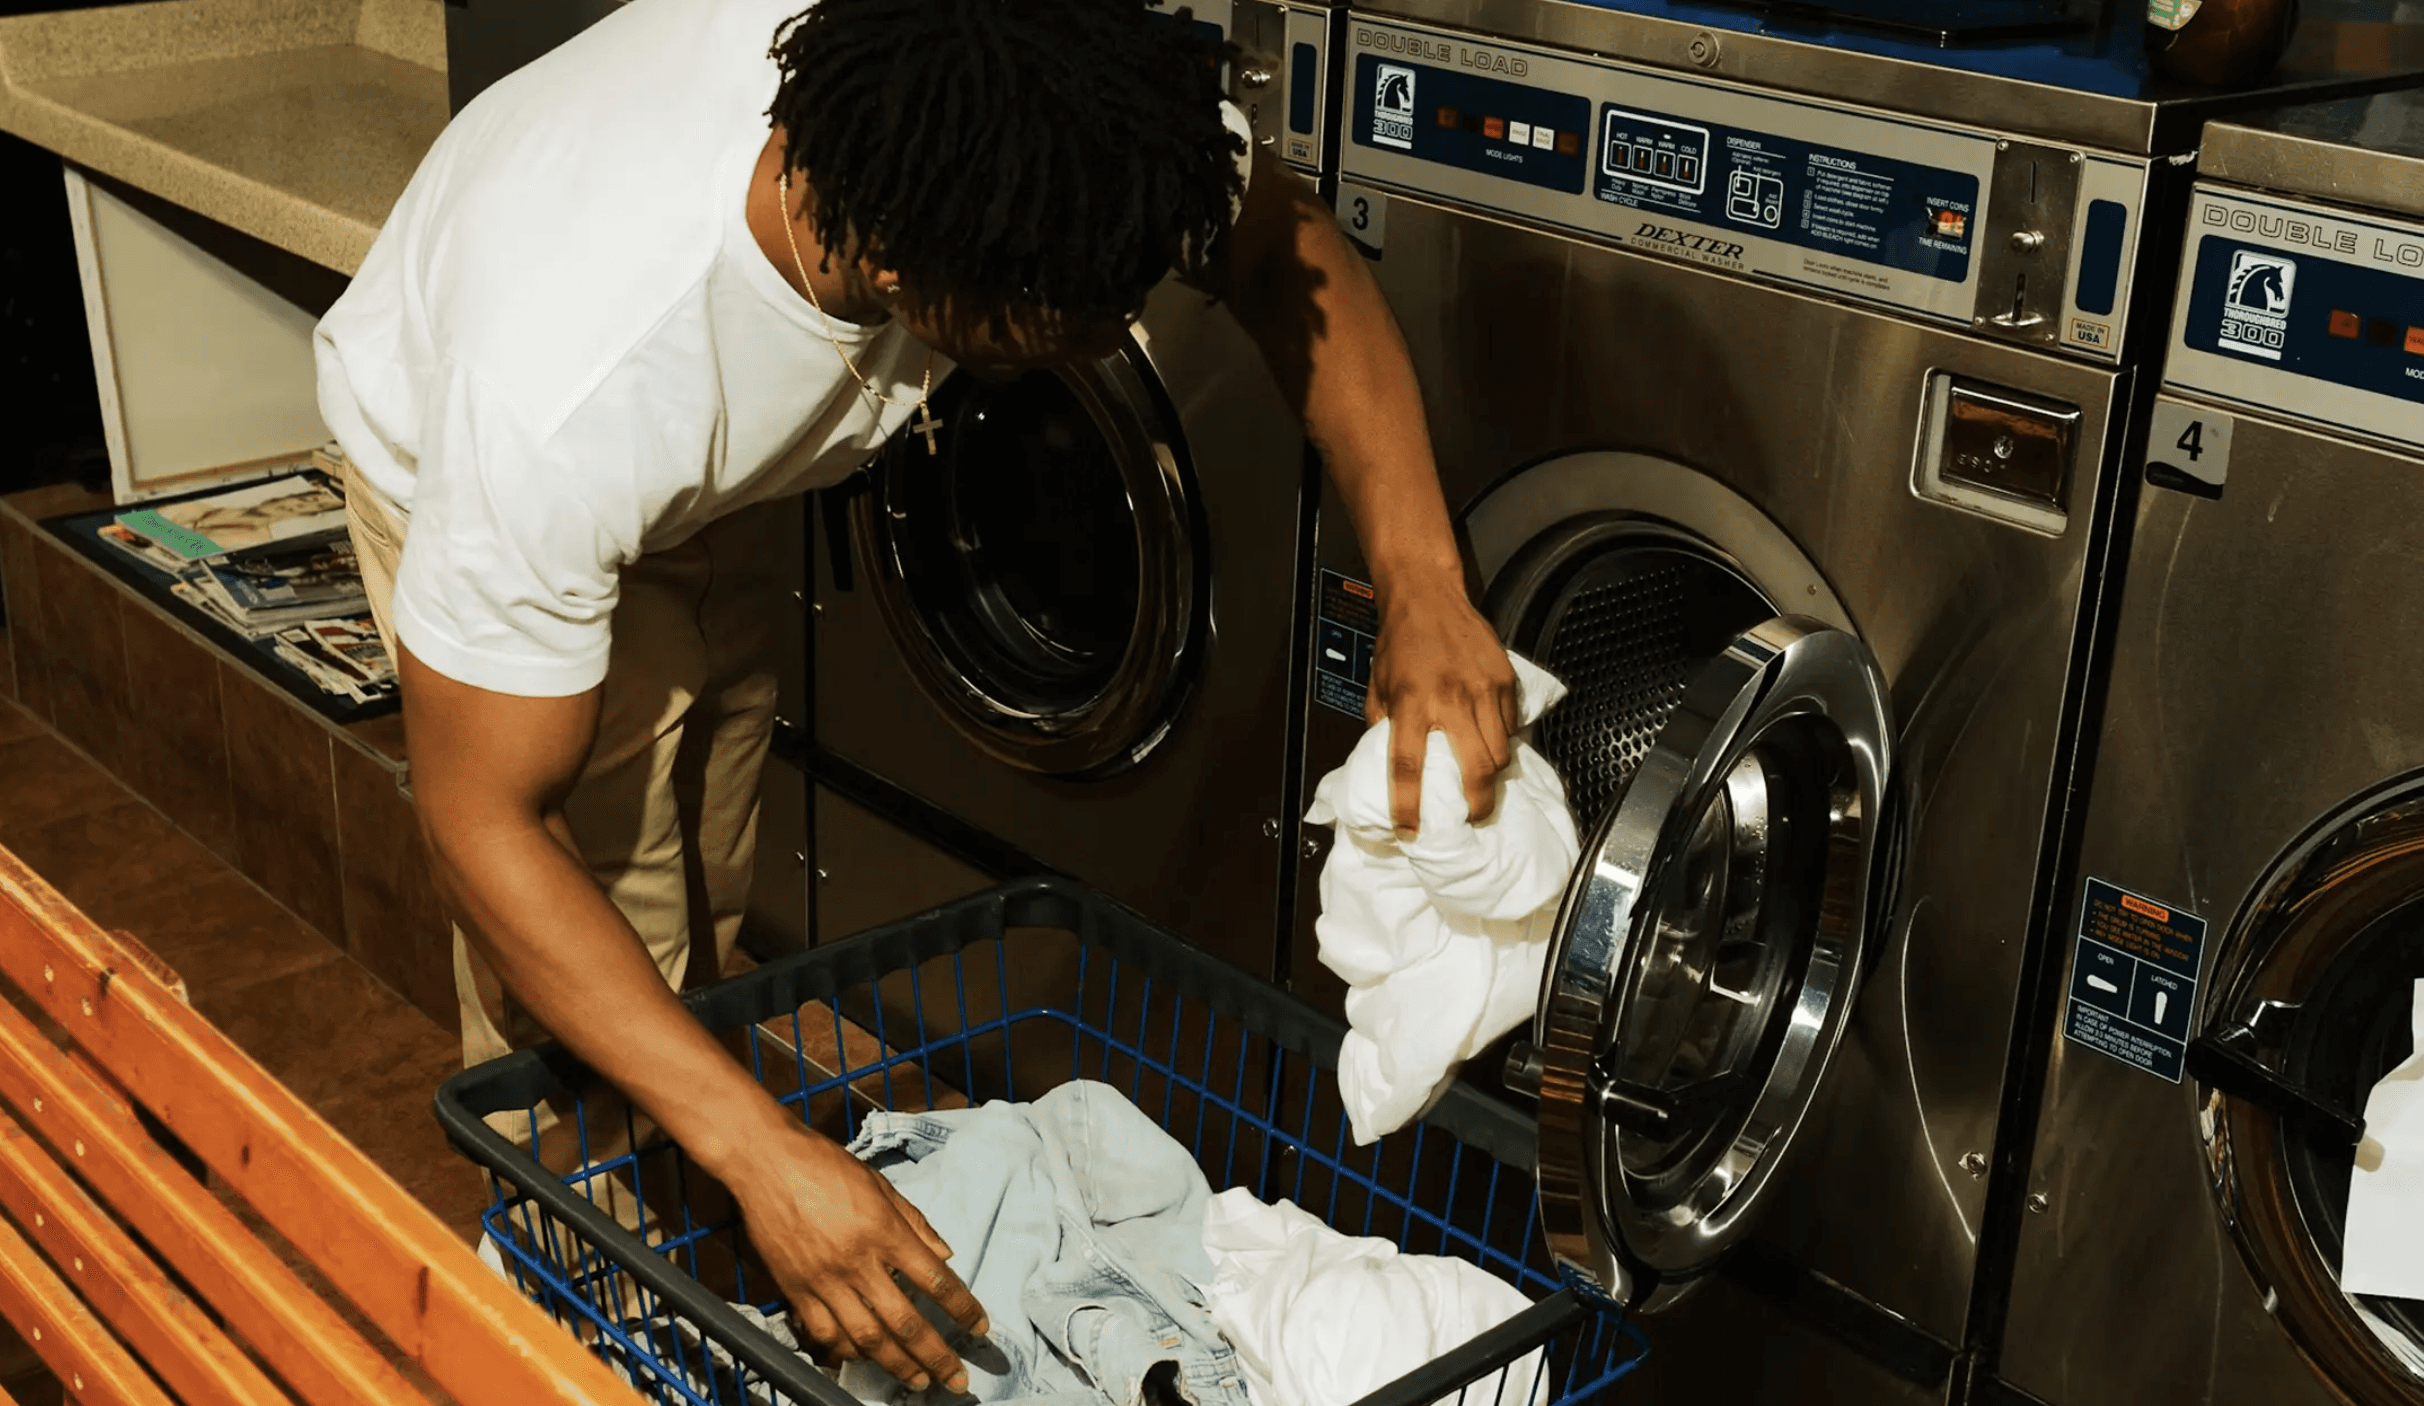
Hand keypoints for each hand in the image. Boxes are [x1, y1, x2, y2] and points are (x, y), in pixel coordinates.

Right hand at [724, 1121, 988, 1390]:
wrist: (766, 1162)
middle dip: (936, 1357)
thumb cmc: (825, 1165)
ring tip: (918, 1381)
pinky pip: (824, 1333)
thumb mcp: (880, 1184)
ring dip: (896, 1365)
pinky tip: (863, 1358)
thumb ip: (914, 1222)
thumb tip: (945, 1254)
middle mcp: (858, 1263)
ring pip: (867, 1338)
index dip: (963, 1309)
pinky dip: (847, 1351)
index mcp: (885, 1232)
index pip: (935, 1281)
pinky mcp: (794, 1289)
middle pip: (905, 1322)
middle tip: (956, 1380)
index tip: (980, 1328)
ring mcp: (824, 1280)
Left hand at [1366, 575, 1519, 837]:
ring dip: (1491, 774)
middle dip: (1477, 804)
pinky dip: (1502, 739)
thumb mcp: (1378, 687)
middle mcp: (1449, 699)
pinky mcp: (1504, 678)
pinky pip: (1510, 724)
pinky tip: (1490, 740)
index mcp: (1410, 703)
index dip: (1408, 806)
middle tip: (1472, 817)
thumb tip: (1387, 761)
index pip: (1407, 766)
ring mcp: (1482, 688)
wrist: (1427, 594)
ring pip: (1500, 751)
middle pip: (1475, 769)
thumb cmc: (1398, 640)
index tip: (1409, 832)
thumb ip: (1383, 726)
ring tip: (1482, 782)